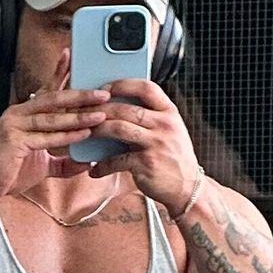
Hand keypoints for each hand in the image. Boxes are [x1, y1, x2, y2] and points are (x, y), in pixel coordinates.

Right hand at [0, 52, 108, 210]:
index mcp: (24, 115)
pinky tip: (83, 133)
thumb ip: (62, 163)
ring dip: (78, 115)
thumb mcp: (41, 165)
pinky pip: (45, 137)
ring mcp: (14, 125)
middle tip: (103, 92)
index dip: (60, 74)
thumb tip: (85, 163)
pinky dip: (66, 136)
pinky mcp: (13, 140)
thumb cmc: (7, 173)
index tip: (73, 58)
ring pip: (52, 117)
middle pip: (53, 99)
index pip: (46, 91)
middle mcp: (19, 114)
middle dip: (80, 95)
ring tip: (100, 113)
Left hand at [88, 78, 197, 215]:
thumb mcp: (170, 131)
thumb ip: (152, 118)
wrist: (188, 188)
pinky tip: (94, 169)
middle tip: (84, 112)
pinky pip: (117, 160)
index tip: (105, 88)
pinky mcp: (146, 164)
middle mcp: (165, 125)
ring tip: (85, 134)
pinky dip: (102, 166)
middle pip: (126, 108)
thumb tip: (118, 108)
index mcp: (170, 112)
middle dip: (101, 109)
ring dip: (97, 130)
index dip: (123, 85)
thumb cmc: (172, 158)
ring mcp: (156, 144)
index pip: (146, 88)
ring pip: (119, 128)